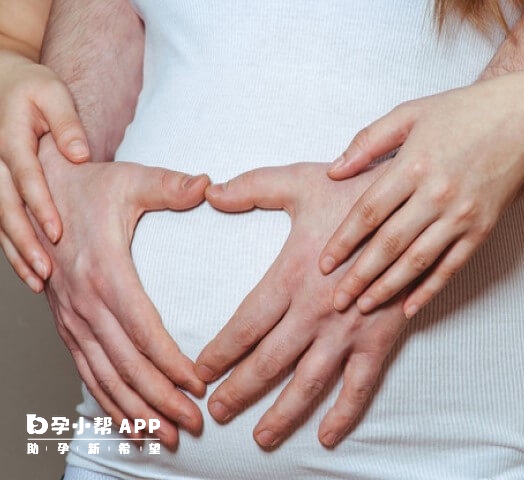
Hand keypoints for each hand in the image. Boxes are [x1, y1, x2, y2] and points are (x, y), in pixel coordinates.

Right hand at [0, 50, 89, 290]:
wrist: (2, 84)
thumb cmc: (34, 89)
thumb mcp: (53, 95)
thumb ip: (66, 124)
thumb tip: (80, 155)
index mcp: (10, 138)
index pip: (25, 177)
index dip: (40, 205)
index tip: (57, 231)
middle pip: (6, 207)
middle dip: (24, 240)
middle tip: (45, 270)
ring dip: (16, 251)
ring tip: (37, 280)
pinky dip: (11, 246)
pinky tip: (28, 270)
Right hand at [36, 134, 208, 447]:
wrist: (40, 190)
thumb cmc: (89, 186)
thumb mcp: (130, 180)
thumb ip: (170, 186)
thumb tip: (209, 185)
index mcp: (105, 272)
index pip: (142, 330)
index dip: (170, 362)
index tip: (199, 386)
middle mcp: (84, 302)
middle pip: (125, 364)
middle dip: (159, 399)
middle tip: (191, 425)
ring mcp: (72, 317)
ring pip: (103, 376)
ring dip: (133, 411)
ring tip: (163, 439)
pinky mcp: (67, 323)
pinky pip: (86, 371)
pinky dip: (106, 401)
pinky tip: (126, 423)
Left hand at [196, 162, 409, 448]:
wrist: (413, 205)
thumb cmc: (355, 192)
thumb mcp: (300, 181)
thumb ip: (253, 187)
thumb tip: (210, 192)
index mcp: (293, 275)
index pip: (246, 324)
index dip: (220, 351)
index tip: (200, 371)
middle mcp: (316, 310)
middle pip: (269, 361)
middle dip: (240, 390)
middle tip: (216, 412)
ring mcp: (349, 328)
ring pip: (309, 381)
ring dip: (283, 413)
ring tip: (260, 438)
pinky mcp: (380, 336)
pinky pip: (361, 383)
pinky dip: (345, 412)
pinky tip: (327, 435)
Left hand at [319, 75, 523, 317]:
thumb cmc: (465, 113)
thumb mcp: (411, 113)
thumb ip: (368, 141)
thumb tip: (334, 171)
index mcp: (413, 165)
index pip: (368, 213)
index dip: (343, 241)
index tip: (324, 264)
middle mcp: (436, 195)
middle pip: (389, 244)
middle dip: (359, 275)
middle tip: (336, 300)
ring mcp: (461, 215)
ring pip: (417, 261)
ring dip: (387, 288)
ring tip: (363, 307)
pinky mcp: (482, 229)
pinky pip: (451, 266)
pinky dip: (429, 289)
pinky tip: (409, 308)